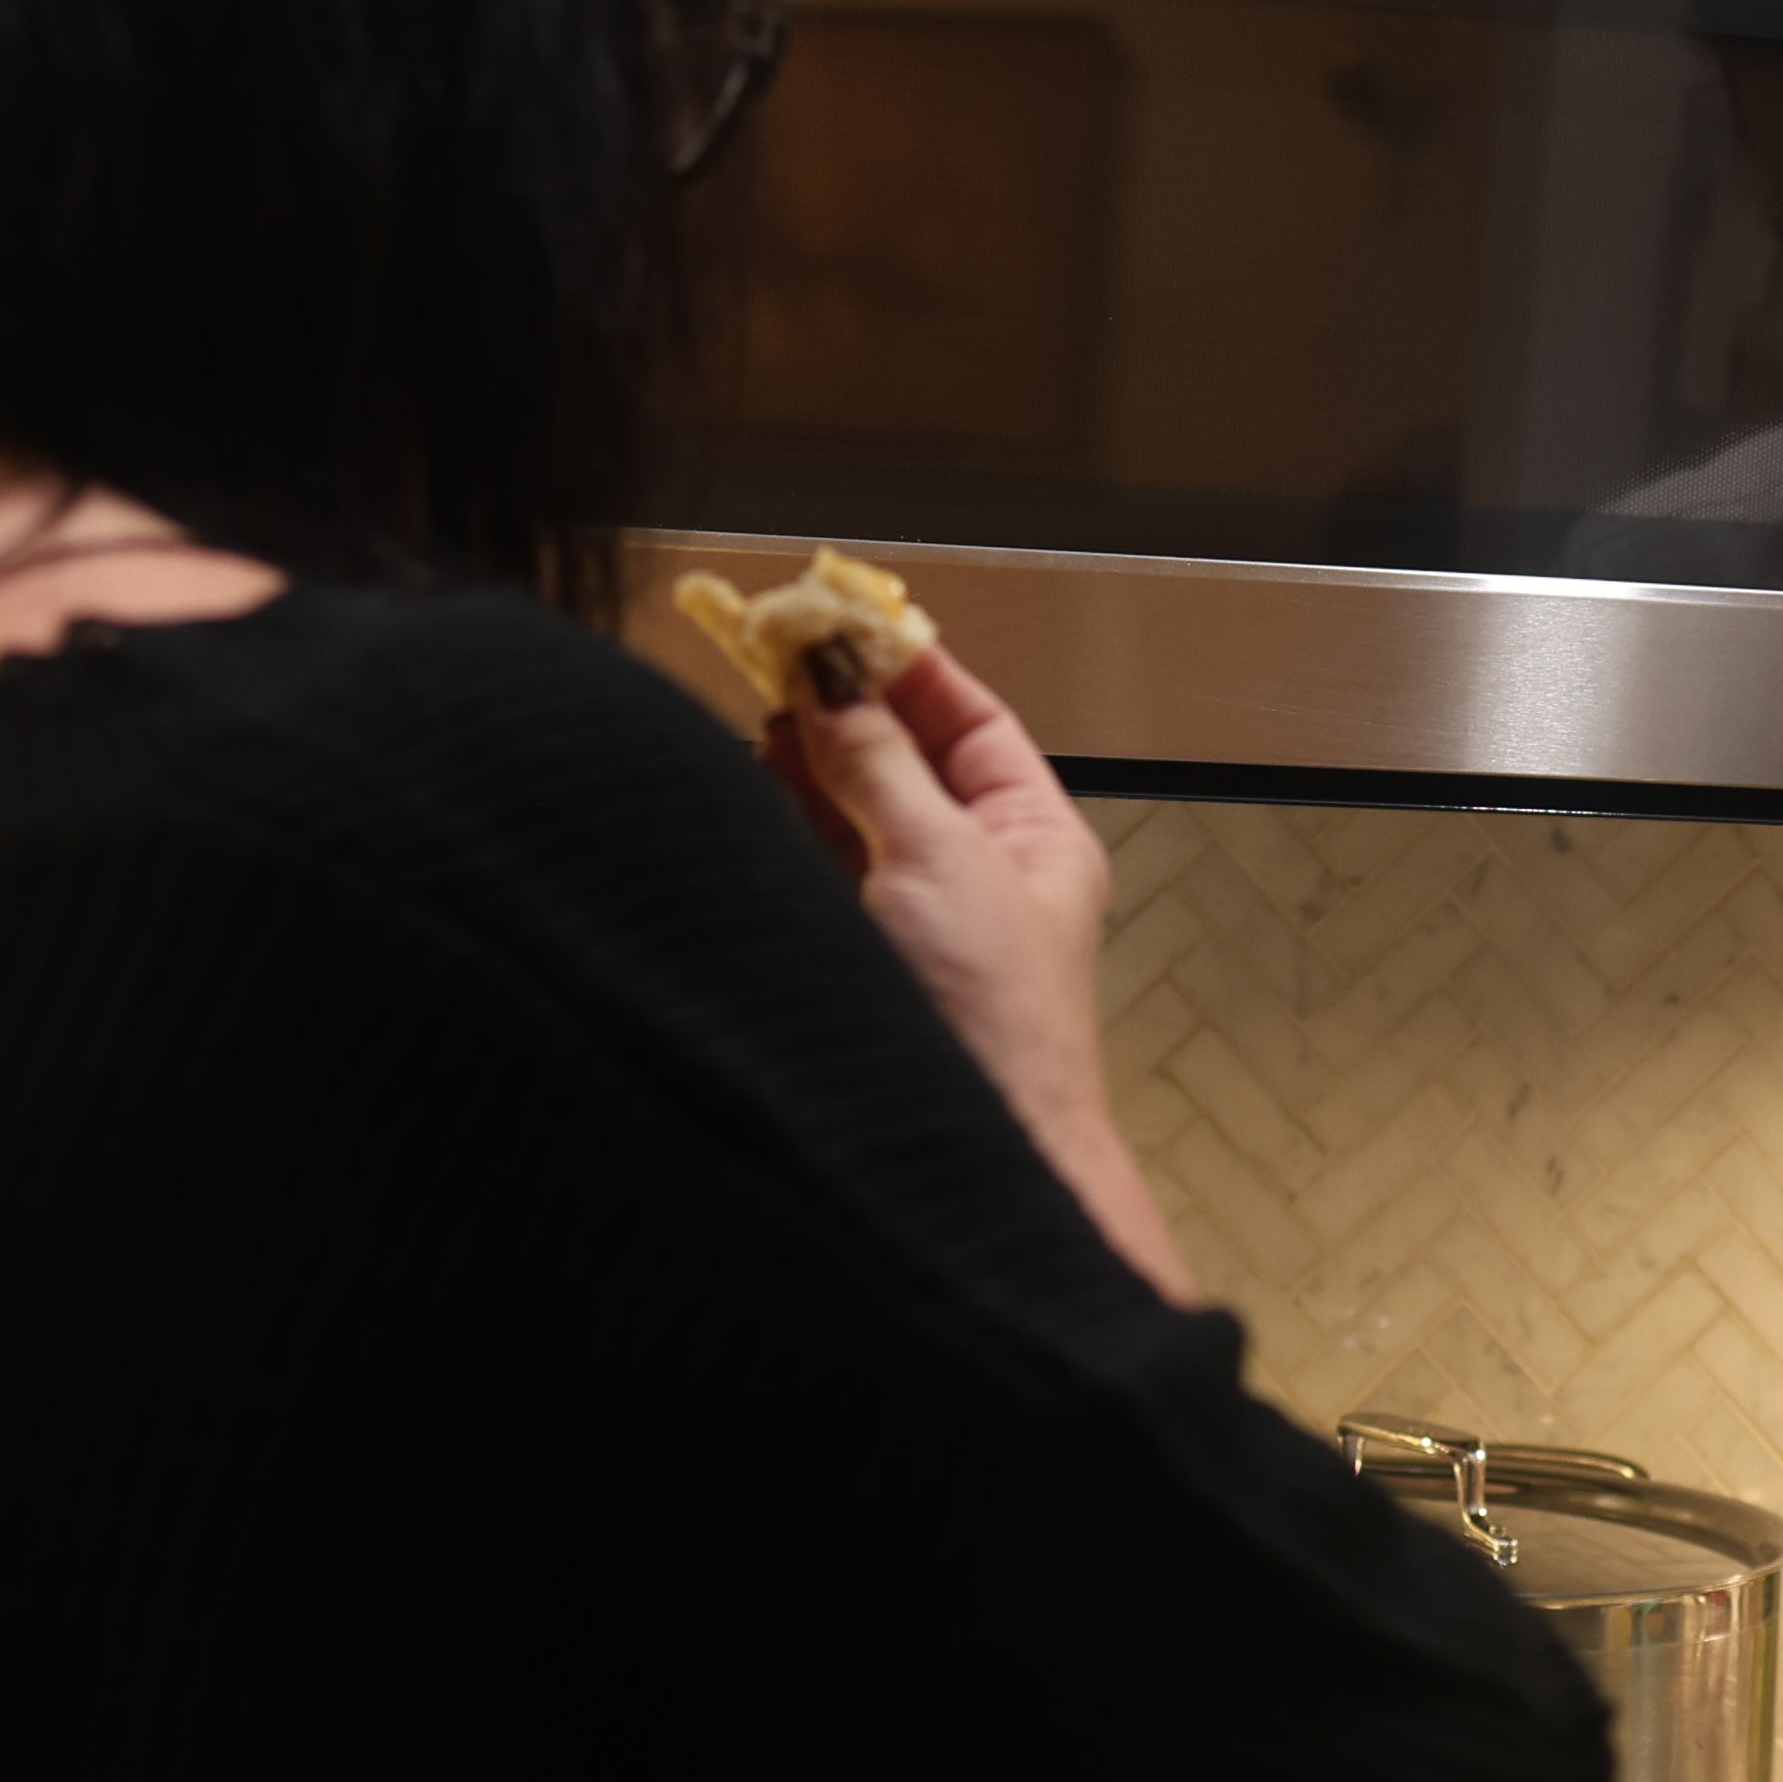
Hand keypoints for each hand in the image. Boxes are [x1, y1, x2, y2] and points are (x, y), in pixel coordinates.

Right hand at [766, 647, 1198, 1301]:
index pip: (969, 720)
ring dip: (802, 761)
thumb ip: (875, 766)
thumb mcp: (939, 860)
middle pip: (902, 761)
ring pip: (850, 813)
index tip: (837, 619)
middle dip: (838, 707)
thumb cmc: (997, 1027)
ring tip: (753, 707)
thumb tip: (833, 686)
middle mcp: (977, 873)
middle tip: (773, 652)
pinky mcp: (859, 959)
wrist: (973, 1162)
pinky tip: (747, 785)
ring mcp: (914, 918)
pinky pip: (817, 869)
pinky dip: (783, 824)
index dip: (903, 664)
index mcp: (1035, 838)